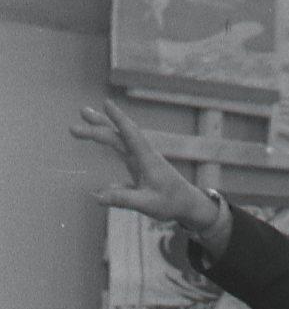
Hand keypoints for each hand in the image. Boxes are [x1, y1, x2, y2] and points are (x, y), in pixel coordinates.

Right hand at [71, 100, 215, 231]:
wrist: (188, 204)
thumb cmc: (172, 203)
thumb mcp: (147, 204)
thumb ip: (123, 199)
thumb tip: (96, 196)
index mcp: (147, 160)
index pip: (131, 134)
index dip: (119, 119)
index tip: (106, 103)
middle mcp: (143, 155)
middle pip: (118, 135)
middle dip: (98, 125)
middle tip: (80, 114)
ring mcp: (141, 159)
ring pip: (119, 139)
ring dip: (102, 128)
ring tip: (85, 117)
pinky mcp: (139, 166)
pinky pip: (122, 149)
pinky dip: (110, 140)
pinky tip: (98, 136)